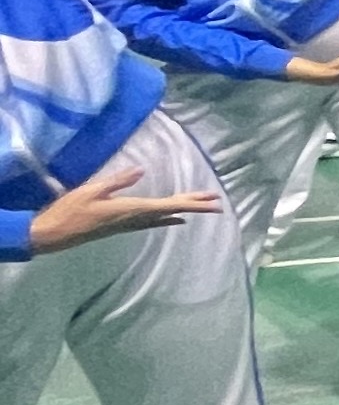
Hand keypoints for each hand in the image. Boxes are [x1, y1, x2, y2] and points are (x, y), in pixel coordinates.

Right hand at [21, 162, 219, 253]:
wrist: (55, 233)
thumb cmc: (70, 210)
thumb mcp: (92, 191)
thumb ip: (117, 182)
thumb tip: (141, 171)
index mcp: (131, 209)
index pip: (169, 205)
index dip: (192, 204)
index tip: (212, 203)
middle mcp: (135, 218)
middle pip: (171, 211)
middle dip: (194, 206)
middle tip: (218, 202)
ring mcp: (129, 224)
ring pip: (164, 217)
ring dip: (184, 210)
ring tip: (203, 206)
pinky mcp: (123, 226)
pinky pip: (153, 222)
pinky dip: (168, 219)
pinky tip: (176, 220)